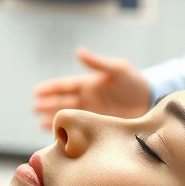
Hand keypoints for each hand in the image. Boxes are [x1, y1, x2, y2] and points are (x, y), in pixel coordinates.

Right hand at [32, 47, 152, 130]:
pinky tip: (58, 134)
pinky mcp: (99, 124)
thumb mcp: (117, 70)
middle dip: (47, 103)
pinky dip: (68, 129)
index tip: (36, 91)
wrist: (151, 100)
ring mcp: (92, 112)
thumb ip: (98, 63)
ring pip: (67, 114)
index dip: (50, 88)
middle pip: (62, 101)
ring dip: (53, 117)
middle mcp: (87, 98)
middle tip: (33, 108)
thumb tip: (79, 51)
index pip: (64, 86)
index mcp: (88, 84)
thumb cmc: (134, 82)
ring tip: (39, 121)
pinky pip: (79, 127)